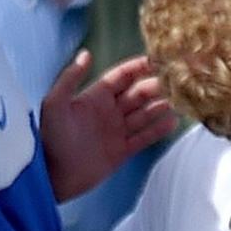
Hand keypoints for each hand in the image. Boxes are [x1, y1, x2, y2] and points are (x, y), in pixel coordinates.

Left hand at [41, 50, 175, 202]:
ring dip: (161, 105)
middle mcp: (108, 111)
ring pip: (145, 114)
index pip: (122, 76)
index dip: (139, 67)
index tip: (158, 60)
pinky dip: (158, 130)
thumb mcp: (54, 104)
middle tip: (176, 80)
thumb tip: (86, 53)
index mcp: (95, 96)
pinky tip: (173, 121)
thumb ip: (70, 78)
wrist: (50, 177)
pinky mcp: (121, 151)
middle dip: (156, 86)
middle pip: (138, 93)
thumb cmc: (49, 139)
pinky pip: (144, 137)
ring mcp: (116, 131)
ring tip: (181, 98)